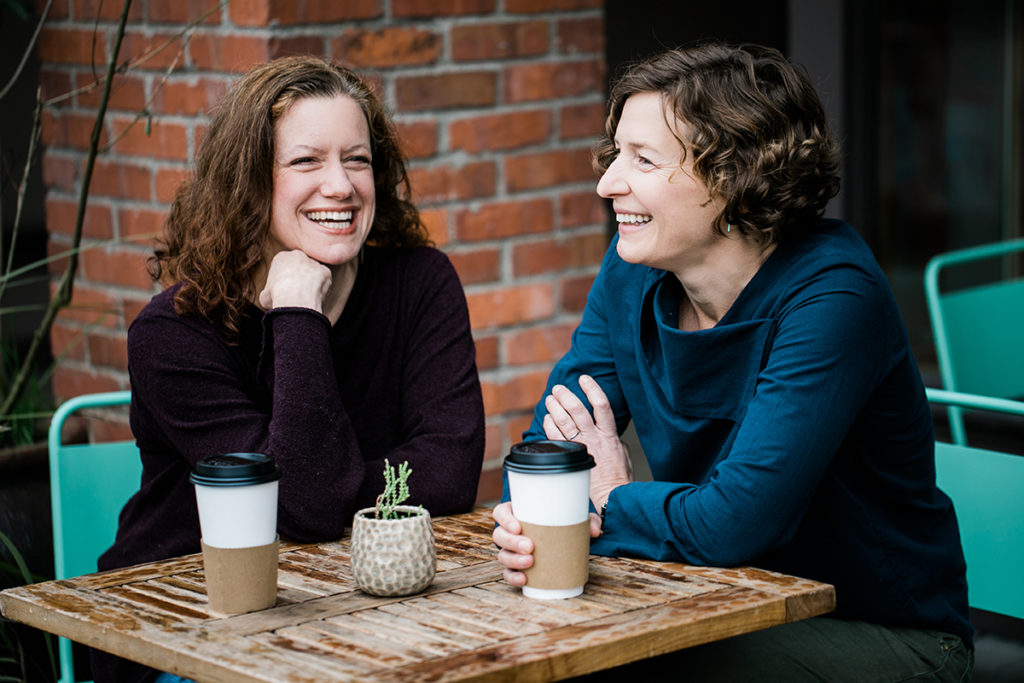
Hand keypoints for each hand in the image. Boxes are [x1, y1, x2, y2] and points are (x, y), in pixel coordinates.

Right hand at [258, 250, 332, 312]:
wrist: (294, 298)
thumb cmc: (277, 296)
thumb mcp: (265, 295)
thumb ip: (269, 292)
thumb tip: (268, 298)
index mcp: (281, 257)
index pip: (285, 266)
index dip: (285, 279)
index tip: (286, 290)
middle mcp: (298, 255)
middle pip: (300, 266)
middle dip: (300, 277)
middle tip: (298, 292)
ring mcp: (313, 262)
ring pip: (314, 273)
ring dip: (312, 283)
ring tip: (307, 297)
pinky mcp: (325, 271)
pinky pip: (325, 280)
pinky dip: (321, 288)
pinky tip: (316, 296)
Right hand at [492, 502, 601, 586]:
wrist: (563, 542)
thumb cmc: (563, 523)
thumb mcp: (575, 517)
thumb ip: (587, 521)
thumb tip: (594, 531)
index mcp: (516, 514)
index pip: (501, 512)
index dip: (505, 519)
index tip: (518, 526)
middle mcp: (509, 532)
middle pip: (499, 535)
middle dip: (512, 542)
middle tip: (530, 546)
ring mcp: (510, 551)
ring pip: (502, 555)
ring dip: (513, 559)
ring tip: (530, 562)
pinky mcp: (515, 566)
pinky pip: (508, 573)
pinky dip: (513, 577)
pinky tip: (524, 579)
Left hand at [542, 375, 633, 509]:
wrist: (614, 496)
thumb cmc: (619, 477)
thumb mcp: (622, 452)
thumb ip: (612, 438)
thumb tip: (606, 432)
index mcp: (609, 435)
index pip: (601, 405)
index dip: (592, 388)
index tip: (584, 378)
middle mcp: (595, 438)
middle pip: (577, 410)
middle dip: (565, 395)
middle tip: (558, 388)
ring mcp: (582, 447)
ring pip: (564, 421)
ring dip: (555, 407)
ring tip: (550, 399)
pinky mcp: (571, 457)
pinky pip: (555, 437)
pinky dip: (549, 425)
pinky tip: (548, 418)